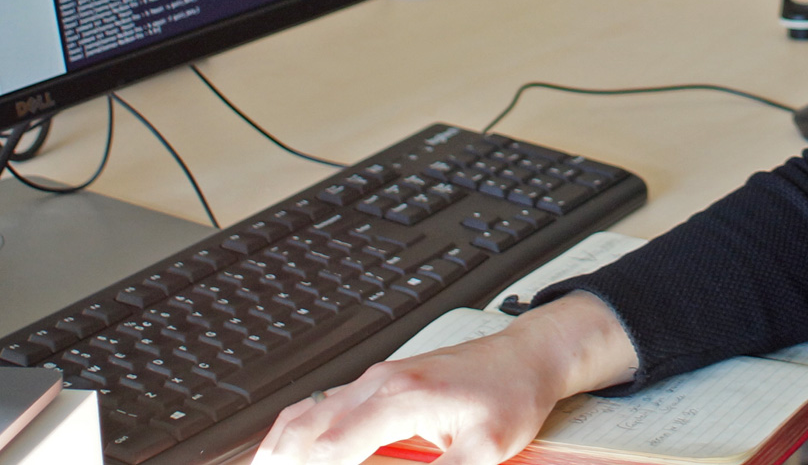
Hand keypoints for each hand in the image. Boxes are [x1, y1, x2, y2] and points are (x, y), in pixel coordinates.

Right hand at [255, 293, 637, 464]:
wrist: (529, 355)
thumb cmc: (512, 395)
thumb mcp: (486, 451)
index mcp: (399, 399)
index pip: (330, 450)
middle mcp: (378, 383)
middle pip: (305, 431)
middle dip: (278, 463)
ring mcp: (376, 379)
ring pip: (307, 414)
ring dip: (278, 450)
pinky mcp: (381, 381)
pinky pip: (324, 405)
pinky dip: (296, 432)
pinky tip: (286, 451)